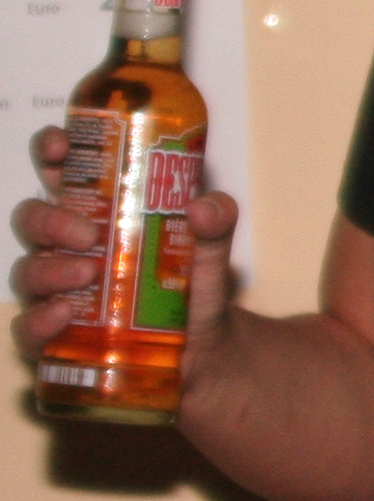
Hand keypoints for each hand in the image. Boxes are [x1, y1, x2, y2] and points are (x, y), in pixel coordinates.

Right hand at [11, 123, 241, 369]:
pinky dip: (40, 321)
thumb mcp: (211, 254)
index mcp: (98, 214)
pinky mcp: (57, 337)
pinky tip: (63, 316)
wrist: (207, 354)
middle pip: (33, 221)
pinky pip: (29, 329)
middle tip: (88, 233)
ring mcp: (57, 292)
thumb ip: (217, 227)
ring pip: (28, 272)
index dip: (50, 152)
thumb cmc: (195, 290)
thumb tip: (205, 206)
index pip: (59, 173)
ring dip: (50, 270)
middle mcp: (68, 250)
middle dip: (51, 220)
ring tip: (88, 273)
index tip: (61, 146)